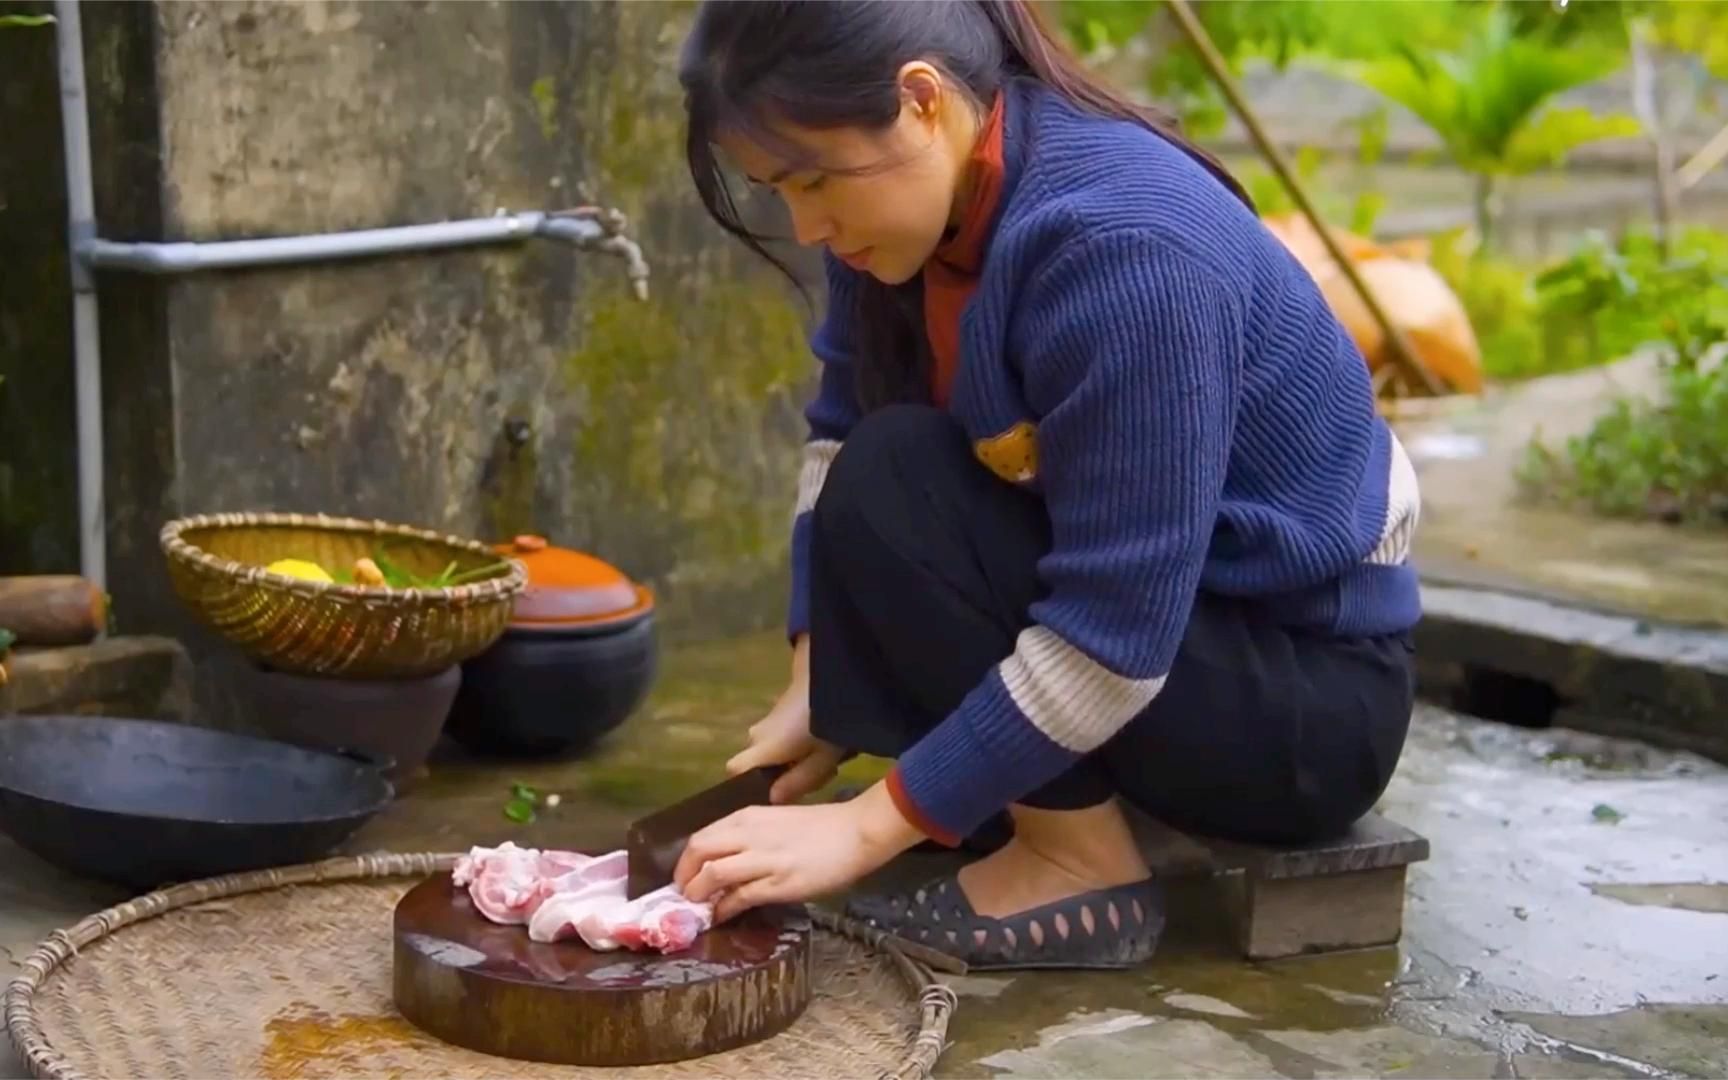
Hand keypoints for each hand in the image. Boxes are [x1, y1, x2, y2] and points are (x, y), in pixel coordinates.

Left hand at [675, 781, 923, 922]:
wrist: (855, 833)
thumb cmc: (819, 827)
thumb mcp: (775, 822)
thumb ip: (749, 837)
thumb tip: (723, 862)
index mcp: (747, 817)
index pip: (701, 837)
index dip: (686, 861)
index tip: (684, 876)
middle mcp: (749, 834)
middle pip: (698, 851)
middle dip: (684, 876)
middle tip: (684, 894)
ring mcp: (763, 859)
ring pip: (713, 874)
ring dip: (698, 894)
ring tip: (697, 907)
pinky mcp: (778, 882)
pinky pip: (739, 898)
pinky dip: (723, 909)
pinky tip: (721, 917)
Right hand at [728, 635, 843, 803]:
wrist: (836, 674)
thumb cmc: (827, 722)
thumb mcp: (822, 759)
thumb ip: (798, 782)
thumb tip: (773, 798)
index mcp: (763, 748)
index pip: (734, 770)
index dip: (747, 784)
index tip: (775, 790)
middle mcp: (758, 733)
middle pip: (760, 763)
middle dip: (785, 773)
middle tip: (818, 774)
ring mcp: (769, 719)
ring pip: (774, 749)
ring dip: (796, 758)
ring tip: (828, 757)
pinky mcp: (781, 709)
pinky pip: (782, 735)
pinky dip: (799, 743)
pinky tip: (825, 740)